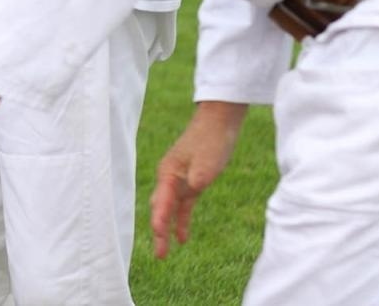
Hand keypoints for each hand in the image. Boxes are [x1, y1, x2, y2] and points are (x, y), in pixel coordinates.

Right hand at [149, 101, 246, 258]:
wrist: (219, 122)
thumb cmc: (211, 139)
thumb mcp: (207, 160)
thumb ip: (198, 176)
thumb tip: (194, 188)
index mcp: (168, 172)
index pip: (162, 203)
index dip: (160, 223)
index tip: (161, 239)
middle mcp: (169, 177)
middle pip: (161, 208)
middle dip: (159, 232)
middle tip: (160, 255)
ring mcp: (179, 179)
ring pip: (170, 209)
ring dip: (167, 229)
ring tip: (165, 252)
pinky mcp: (191, 180)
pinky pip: (182, 205)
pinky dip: (181, 220)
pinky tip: (182, 237)